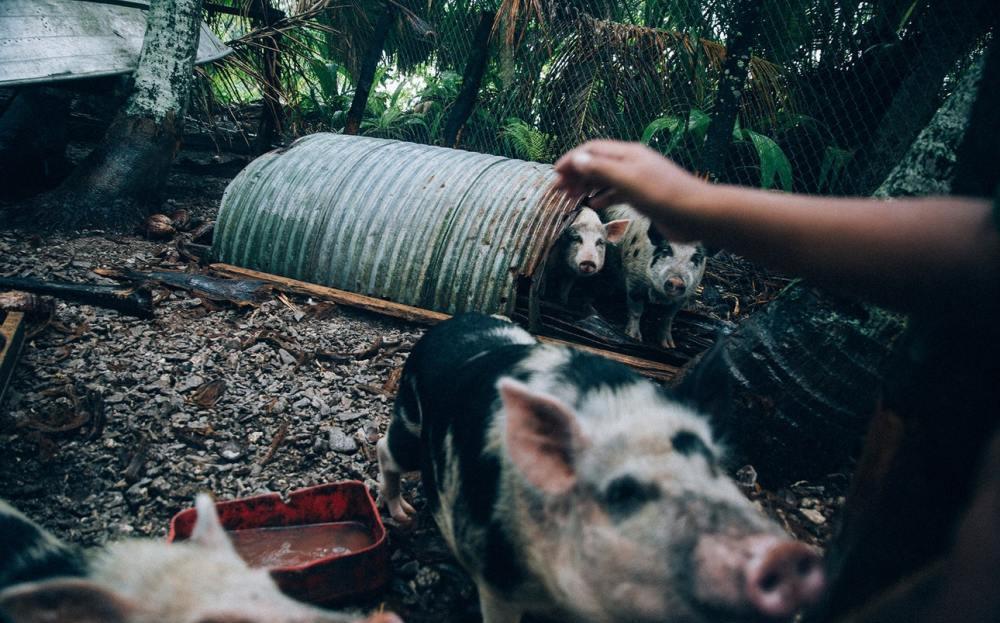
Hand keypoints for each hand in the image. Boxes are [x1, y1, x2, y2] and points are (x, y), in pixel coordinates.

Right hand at [552, 141, 707, 222]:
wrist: (696, 214)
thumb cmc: (662, 195)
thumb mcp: (627, 180)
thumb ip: (601, 169)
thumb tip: (577, 159)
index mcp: (628, 154)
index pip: (592, 150)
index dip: (572, 160)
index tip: (555, 174)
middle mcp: (632, 163)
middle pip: (597, 163)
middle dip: (576, 174)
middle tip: (558, 190)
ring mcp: (638, 179)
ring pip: (605, 179)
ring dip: (587, 186)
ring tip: (571, 198)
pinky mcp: (644, 196)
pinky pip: (616, 193)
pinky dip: (603, 197)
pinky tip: (593, 205)